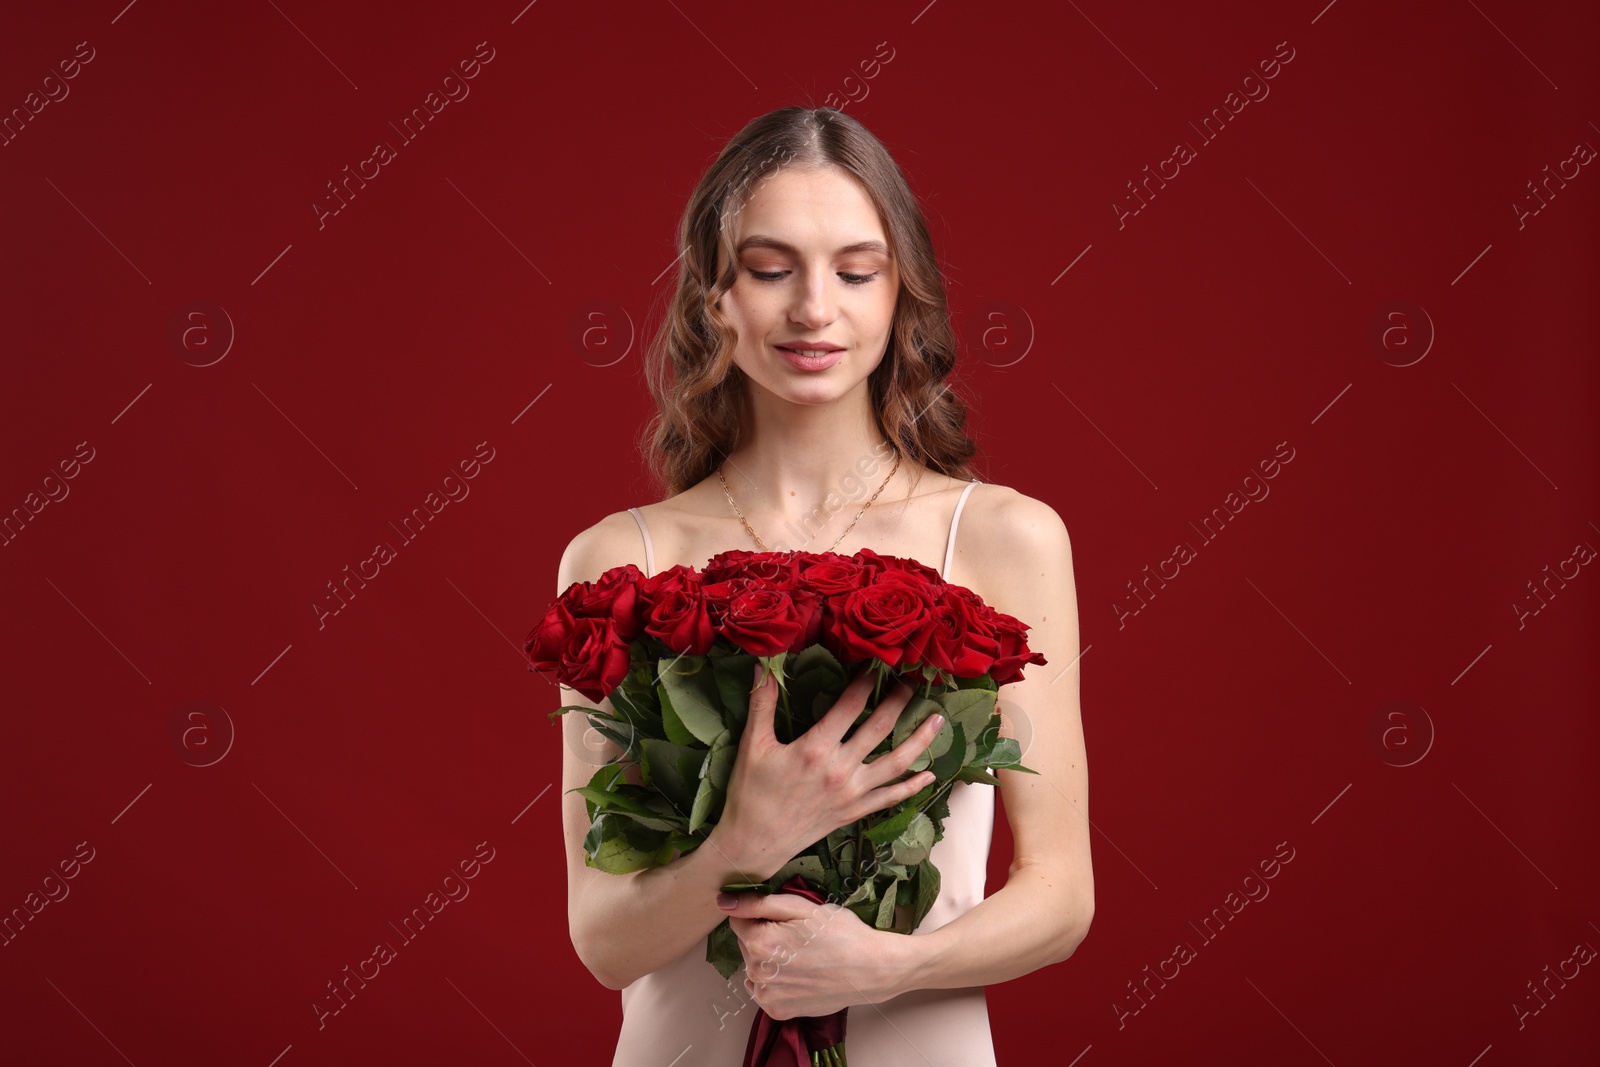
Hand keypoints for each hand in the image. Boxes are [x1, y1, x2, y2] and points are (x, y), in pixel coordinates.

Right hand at [713, 664, 943, 880]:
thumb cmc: (750, 792)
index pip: (850, 706)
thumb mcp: (753, 745)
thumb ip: (761, 703)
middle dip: (900, 701)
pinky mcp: (855, 812)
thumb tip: (761, 665)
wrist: (754, 844)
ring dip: (921, 740)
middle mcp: (840, 769)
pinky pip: (891, 797)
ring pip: (897, 763)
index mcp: (815, 748)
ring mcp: (852, 793)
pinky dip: (912, 786)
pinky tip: (929, 774)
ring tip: (939, 719)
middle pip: (880, 728)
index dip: (866, 681)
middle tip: (914, 680)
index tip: (877, 663)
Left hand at [719, 889, 912, 1018]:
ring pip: (753, 968)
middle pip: (745, 944)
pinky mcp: (777, 1011)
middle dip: (763, 936)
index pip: (737, 921)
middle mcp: (757, 973)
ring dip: (767, 960)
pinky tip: (799, 974)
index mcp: (759, 942)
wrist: (871, 970)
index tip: (783, 919)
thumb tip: (722, 902)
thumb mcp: (802, 908)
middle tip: (797, 937)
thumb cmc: (841, 933)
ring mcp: (766, 995)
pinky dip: (775, 982)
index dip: (760, 915)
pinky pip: (764, 990)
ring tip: (799, 957)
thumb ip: (759, 903)